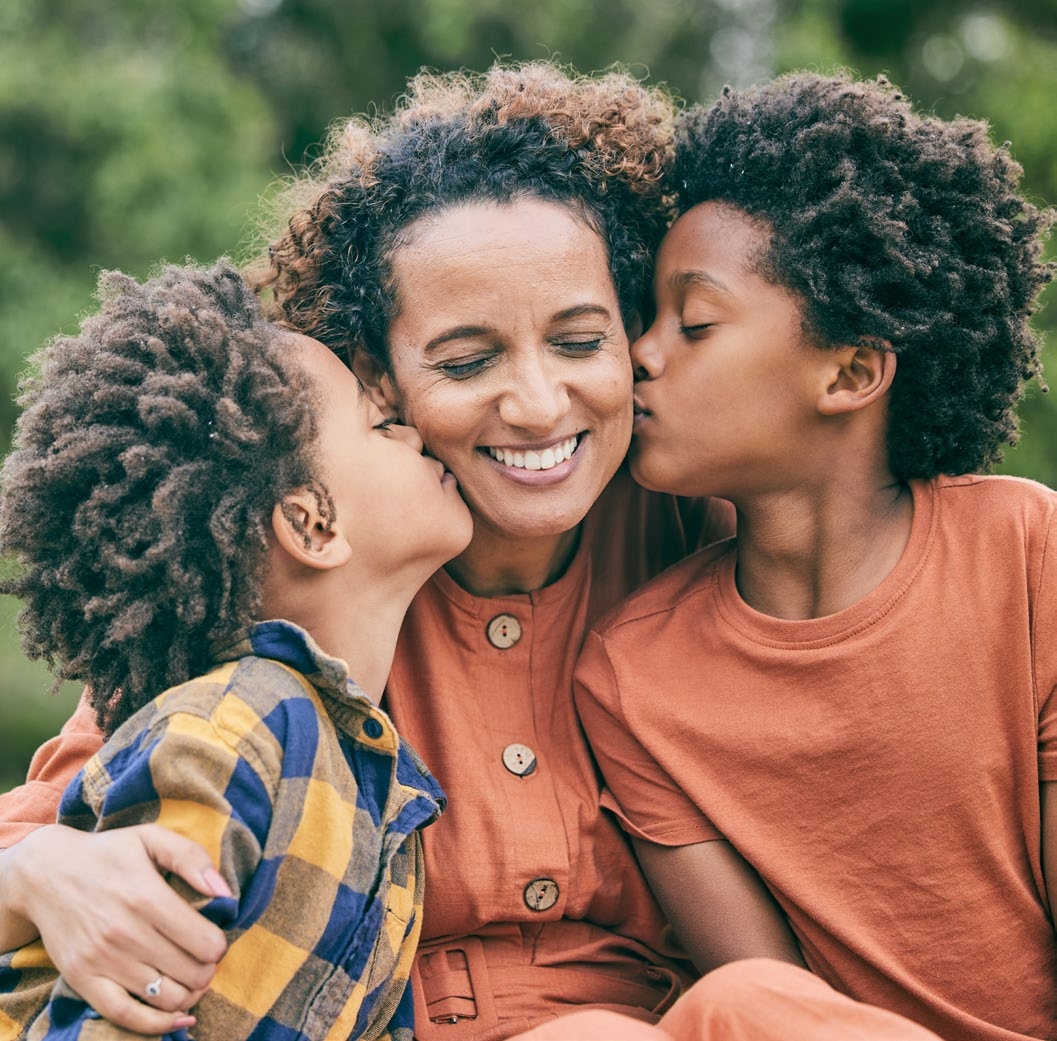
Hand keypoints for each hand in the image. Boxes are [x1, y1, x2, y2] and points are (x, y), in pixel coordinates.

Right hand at [3, 823, 230, 1033]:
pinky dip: (158, 1023)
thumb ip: (192, 858)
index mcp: (147, 897)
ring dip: (190, 994)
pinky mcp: (82, 980)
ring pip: (165, 998)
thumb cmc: (107, 853)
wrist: (44, 874)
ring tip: (193, 979)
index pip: (204, 942)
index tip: (215, 938)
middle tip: (205, 959)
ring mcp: (102, 961)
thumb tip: (225, 891)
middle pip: (191, 973)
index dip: (219, 945)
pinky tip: (180, 1016)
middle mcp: (125, 934)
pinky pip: (125, 1016)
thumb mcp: (151, 837)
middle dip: (208, 969)